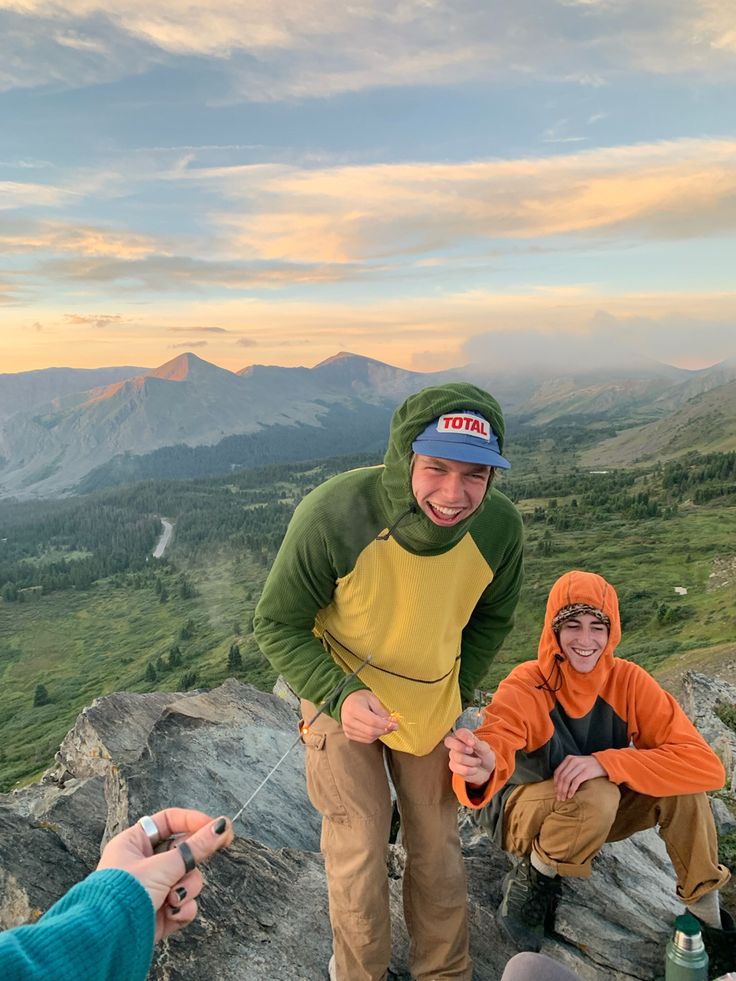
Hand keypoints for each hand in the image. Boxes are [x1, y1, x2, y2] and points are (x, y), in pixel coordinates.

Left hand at [97, 807, 233, 940]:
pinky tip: (172, 912)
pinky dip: (182, 909)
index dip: (193, 821)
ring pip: (188, 879)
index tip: (217, 826)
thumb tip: (221, 826)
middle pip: (183, 852)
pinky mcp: (160, 913)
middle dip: (192, 862)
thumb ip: (196, 848)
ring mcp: (153, 889)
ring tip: (174, 898)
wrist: (108, 939)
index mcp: (135, 843)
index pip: (169, 822)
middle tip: (218, 848)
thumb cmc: (125, 894)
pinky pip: (185, 904)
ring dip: (187, 888)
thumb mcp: (164, 866)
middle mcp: (143, 864)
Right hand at [340, 690, 398, 742]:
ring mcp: (347, 729)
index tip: (395, 725)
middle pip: (371, 731)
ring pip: (369, 737)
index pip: (373, 721)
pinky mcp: (348, 734)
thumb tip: (391, 722)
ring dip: (380, 734)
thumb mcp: (372, 699)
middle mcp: (349, 721)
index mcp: (354, 709)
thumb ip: (381, 711)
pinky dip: (373, 737)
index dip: (385, 725)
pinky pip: (364, 740)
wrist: (346, 700)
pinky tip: (376, 730)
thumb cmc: (360, 697)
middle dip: (384, 730)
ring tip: (384, 727)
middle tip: (392, 727)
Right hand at [444, 728, 495, 786]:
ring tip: (478, 761)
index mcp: (463, 736)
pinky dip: (470, 770)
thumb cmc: (484, 755)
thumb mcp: (486, 749)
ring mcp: (453, 756)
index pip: (459, 732)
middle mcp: (455, 744)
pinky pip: (458, 768)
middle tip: (471, 751)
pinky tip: (475, 769)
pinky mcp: (453, 767)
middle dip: (460, 747)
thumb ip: (480, 745)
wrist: (485, 769)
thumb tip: (472, 743)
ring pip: (457, 757)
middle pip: (449, 741)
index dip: (464, 737)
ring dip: (472, 761)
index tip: (473, 743)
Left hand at [553, 755, 606, 800]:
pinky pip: (575, 782)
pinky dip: (571, 790)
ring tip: (564, 798)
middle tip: (558, 798)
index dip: (555, 782)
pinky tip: (570, 796)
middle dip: (559, 789)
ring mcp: (579, 766)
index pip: (558, 772)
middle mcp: (573, 761)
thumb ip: (568, 769)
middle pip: (561, 777)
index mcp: (569, 759)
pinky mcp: (586, 772)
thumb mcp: (577, 763)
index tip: (555, 791)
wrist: (603, 763)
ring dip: (564, 791)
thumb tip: (559, 782)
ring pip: (567, 780)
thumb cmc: (589, 765)